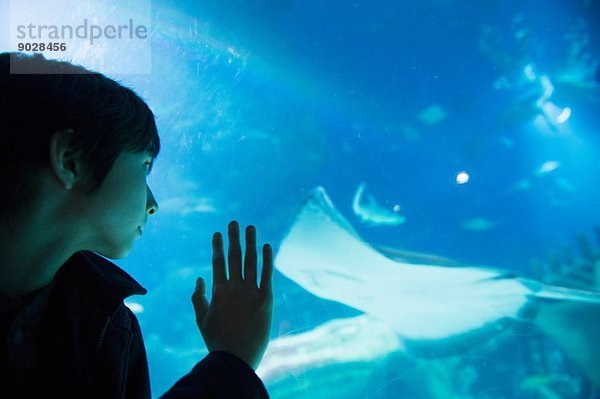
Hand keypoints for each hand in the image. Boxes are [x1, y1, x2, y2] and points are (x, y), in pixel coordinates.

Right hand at [192, 220, 273, 369]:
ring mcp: (251, 292)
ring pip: (251, 261)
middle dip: (233, 238)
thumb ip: (197, 298)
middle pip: (234, 257)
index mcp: (218, 291)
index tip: (218, 233)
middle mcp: (235, 288)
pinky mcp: (266, 300)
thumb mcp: (201, 320)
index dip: (218, 246)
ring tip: (250, 228)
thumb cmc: (217, 341)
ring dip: (251, 243)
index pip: (218, 262)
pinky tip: (267, 246)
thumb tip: (198, 279)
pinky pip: (267, 275)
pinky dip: (267, 259)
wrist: (235, 358)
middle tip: (234, 223)